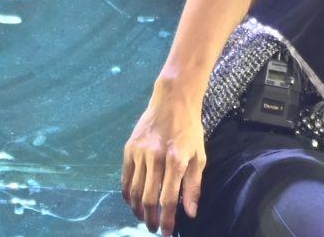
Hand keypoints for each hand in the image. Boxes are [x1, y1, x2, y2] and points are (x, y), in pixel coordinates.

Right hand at [120, 86, 205, 234]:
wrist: (172, 100)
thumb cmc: (189, 129)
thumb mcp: (199, 157)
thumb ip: (193, 186)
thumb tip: (190, 213)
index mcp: (176, 160)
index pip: (168, 199)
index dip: (166, 219)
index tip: (166, 232)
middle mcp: (155, 157)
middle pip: (148, 197)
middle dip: (151, 218)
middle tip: (154, 228)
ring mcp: (139, 151)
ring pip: (134, 189)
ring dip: (138, 209)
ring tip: (144, 218)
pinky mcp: (129, 147)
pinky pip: (125, 176)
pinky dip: (127, 193)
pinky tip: (132, 202)